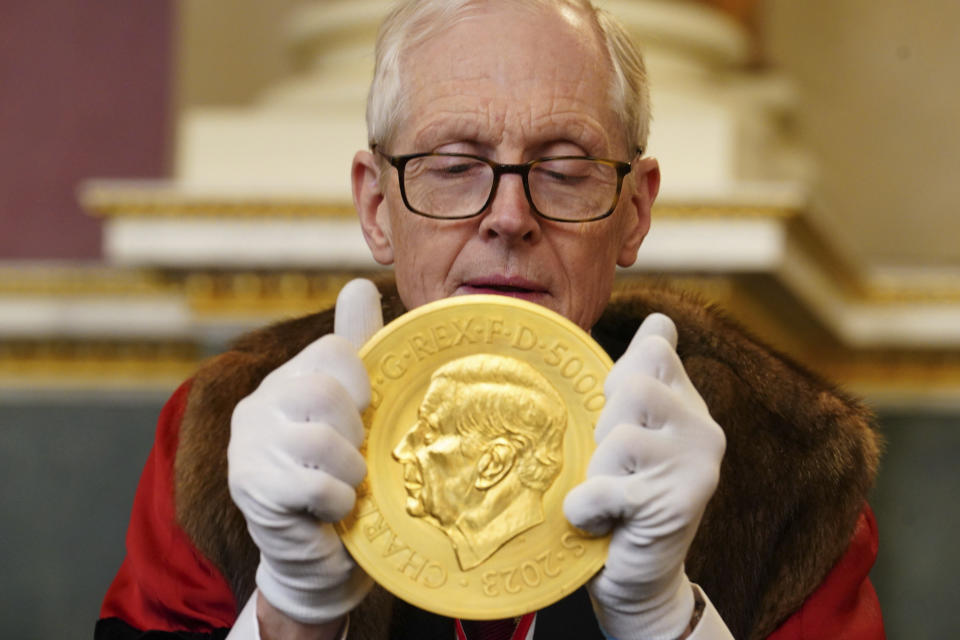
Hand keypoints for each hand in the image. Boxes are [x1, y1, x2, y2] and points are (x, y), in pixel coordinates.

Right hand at [228, 279, 382, 624]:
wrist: (319, 556)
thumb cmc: (343, 478)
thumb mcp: (356, 411)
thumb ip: (357, 348)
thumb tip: (358, 283)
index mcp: (287, 381)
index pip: (334, 352)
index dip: (363, 386)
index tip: (362, 415)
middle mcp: (259, 405)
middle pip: (327, 392)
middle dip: (356, 433)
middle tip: (353, 458)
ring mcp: (247, 447)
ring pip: (323, 441)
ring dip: (351, 474)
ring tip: (345, 487)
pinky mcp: (251, 488)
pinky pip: (316, 485)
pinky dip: (339, 504)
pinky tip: (330, 512)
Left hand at [564, 313, 725, 639]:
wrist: (640, 581)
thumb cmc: (623, 501)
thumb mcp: (630, 435)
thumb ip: (641, 380)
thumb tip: (661, 318)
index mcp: (687, 406)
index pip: (654, 349)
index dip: (618, 381)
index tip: (624, 423)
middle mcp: (703, 429)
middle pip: (630, 384)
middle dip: (604, 428)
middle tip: (616, 469)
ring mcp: (696, 466)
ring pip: (617, 437)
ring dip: (596, 474)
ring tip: (613, 498)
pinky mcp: (677, 505)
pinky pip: (602, 489)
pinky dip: (586, 511)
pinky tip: (604, 523)